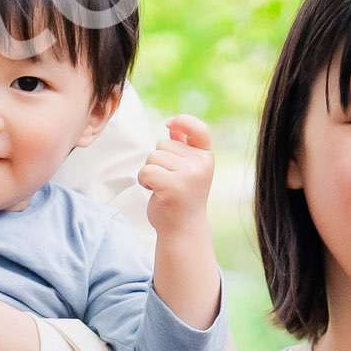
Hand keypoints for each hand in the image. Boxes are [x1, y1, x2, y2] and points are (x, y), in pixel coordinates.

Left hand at [137, 115, 211, 249]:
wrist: (183, 229)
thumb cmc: (182, 198)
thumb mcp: (187, 170)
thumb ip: (182, 147)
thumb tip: (172, 125)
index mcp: (206, 157)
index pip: (199, 129)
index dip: (183, 121)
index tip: (168, 123)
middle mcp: (200, 164)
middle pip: (162, 143)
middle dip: (158, 160)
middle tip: (169, 181)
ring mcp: (188, 175)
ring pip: (152, 157)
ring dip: (150, 172)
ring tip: (162, 187)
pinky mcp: (172, 186)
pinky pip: (146, 171)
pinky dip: (144, 180)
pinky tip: (155, 191)